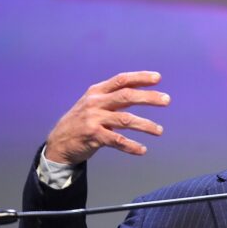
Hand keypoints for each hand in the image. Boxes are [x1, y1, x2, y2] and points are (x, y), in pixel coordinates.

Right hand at [44, 71, 170, 164]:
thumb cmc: (82, 121)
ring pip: (126, 120)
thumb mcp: (94, 104)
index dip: (140, 77)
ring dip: (145, 125)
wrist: (59, 141)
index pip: (122, 80)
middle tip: (167, 100)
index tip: (158, 77)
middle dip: (149, 98)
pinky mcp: (93, 136)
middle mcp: (95, 102)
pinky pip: (117, 140)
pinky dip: (131, 146)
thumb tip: (142, 92)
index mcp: (97, 91)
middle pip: (127, 96)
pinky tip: (142, 150)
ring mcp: (94, 119)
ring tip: (160, 130)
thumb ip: (114, 98)